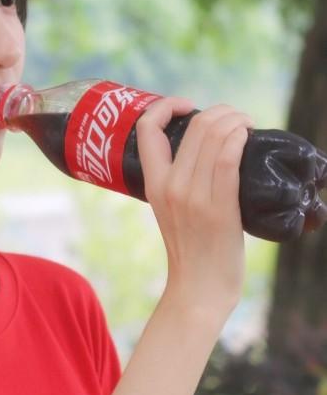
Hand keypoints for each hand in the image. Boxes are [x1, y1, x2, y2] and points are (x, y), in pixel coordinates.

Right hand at [135, 97, 254, 312]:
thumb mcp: (168, 208)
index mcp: (151, 183)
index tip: (186, 106)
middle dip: (220, 111)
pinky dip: (240, 138)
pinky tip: (247, 134)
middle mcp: (169, 185)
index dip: (165, 106)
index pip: (146, 128)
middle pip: (194, 127)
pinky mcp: (219, 208)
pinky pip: (227, 159)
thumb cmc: (191, 248)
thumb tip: (201, 151)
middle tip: (236, 118)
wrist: (199, 288)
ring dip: (236, 120)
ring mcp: (192, 196)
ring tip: (247, 124)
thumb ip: (177, 180)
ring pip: (214, 137)